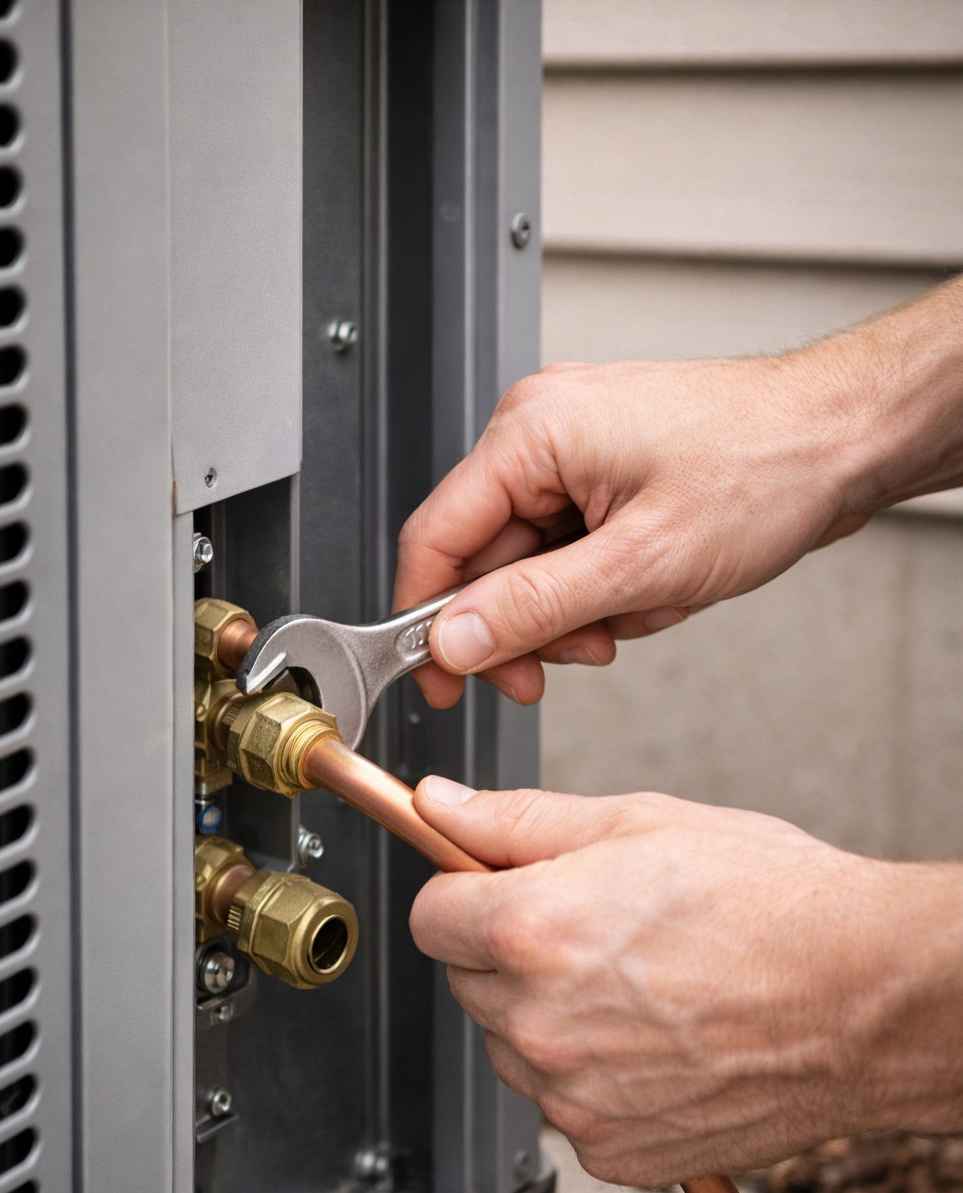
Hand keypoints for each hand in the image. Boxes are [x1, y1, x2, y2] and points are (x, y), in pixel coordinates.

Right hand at [394, 278, 962, 709]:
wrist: (845, 439)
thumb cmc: (766, 467)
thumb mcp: (640, 562)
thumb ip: (533, 607)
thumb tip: (454, 641)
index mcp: (530, 433)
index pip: (435, 539)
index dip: (429, 622)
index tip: (439, 679)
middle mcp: (541, 431)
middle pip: (486, 560)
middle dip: (533, 623)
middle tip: (570, 659)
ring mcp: (576, 450)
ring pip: (534, 565)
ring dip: (580, 611)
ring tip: (640, 609)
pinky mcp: (606, 473)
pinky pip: (574, 552)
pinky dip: (608, 587)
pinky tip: (655, 587)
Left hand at [409, 778, 962, 1185]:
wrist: (868, 999)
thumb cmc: (774, 906)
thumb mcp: (640, 823)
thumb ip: (519, 821)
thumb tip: (443, 807)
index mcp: (532, 931)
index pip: (429, 919)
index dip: (464, 896)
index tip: (494, 892)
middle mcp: (540, 1023)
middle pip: (469, 985)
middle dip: (511, 956)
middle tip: (595, 932)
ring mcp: (574, 1098)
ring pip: (515, 1051)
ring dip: (549, 1021)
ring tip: (639, 988)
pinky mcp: (613, 1152)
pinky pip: (567, 1108)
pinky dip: (597, 1081)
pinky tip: (660, 1042)